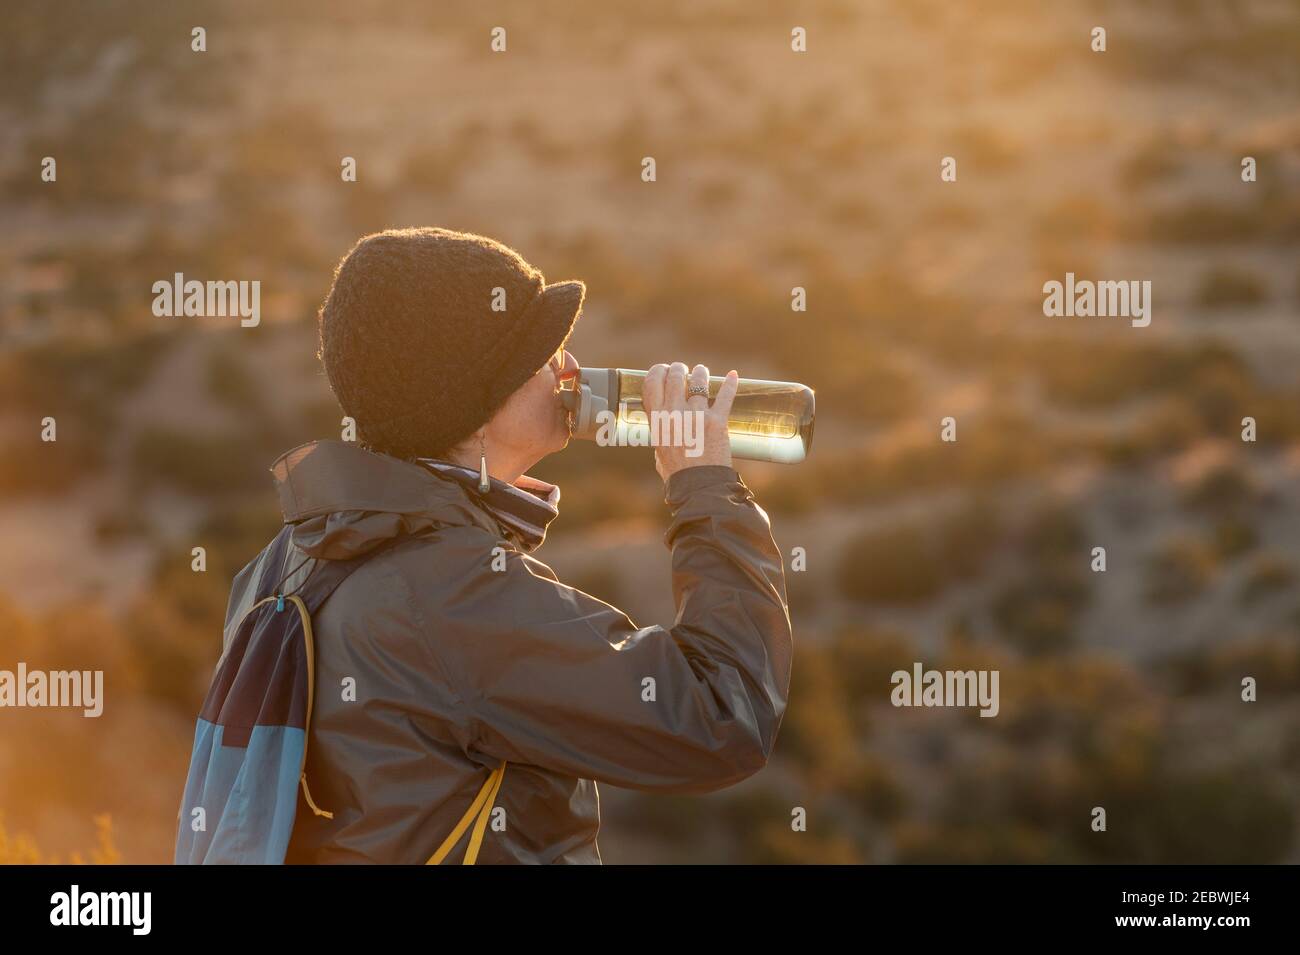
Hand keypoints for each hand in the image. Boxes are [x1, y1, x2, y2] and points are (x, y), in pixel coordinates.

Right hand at [641, 362, 738, 482]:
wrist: (699, 487)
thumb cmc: (677, 473)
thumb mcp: (659, 450)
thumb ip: (661, 432)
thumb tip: (664, 423)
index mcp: (658, 421)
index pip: (652, 384)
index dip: (657, 371)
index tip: (662, 369)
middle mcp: (675, 414)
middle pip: (675, 376)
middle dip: (679, 369)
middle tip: (682, 369)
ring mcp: (697, 416)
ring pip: (699, 381)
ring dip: (701, 373)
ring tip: (701, 372)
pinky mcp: (717, 421)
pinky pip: (725, 396)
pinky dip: (731, 384)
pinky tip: (734, 376)